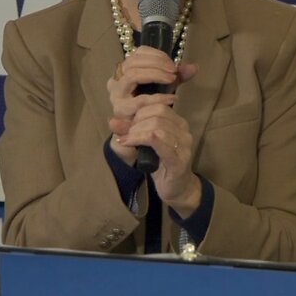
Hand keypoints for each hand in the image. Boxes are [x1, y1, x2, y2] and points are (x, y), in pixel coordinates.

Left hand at [107, 49, 200, 214]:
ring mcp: (184, 145)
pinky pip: (158, 141)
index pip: (158, 105)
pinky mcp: (179, 160)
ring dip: (135, 131)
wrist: (177, 190)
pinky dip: (139, 139)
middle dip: (136, 120)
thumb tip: (112, 120)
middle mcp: (184, 131)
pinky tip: (127, 143)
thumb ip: (131, 131)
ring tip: (125, 139)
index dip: (138, 111)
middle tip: (125, 132)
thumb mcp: (144, 144)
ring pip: (156, 125)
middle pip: (158, 111)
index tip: (126, 123)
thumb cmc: (161, 165)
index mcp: (178, 123)